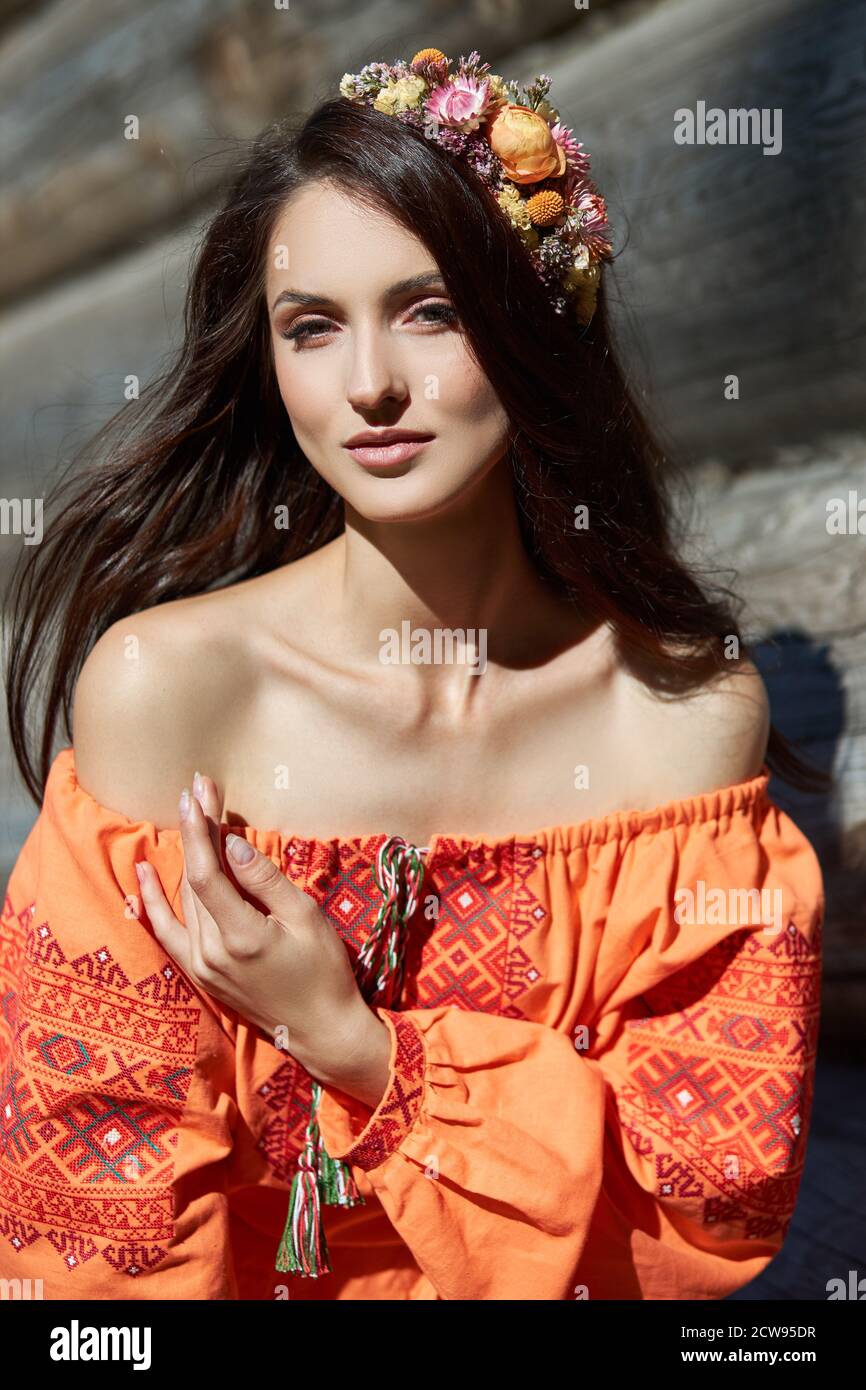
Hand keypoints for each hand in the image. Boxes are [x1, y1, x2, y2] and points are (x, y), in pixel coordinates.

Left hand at [134, 771, 390, 1105]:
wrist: (320, 1028)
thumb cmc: (323, 969)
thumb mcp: (305, 918)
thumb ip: (265, 881)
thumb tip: (233, 846)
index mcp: (240, 938)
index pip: (206, 873)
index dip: (199, 830)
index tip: (196, 793)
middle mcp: (210, 953)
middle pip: (193, 880)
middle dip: (196, 832)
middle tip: (199, 791)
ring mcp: (201, 966)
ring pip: (185, 899)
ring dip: (187, 856)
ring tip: (191, 816)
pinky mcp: (200, 974)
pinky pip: (169, 931)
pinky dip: (154, 902)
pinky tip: (141, 874)